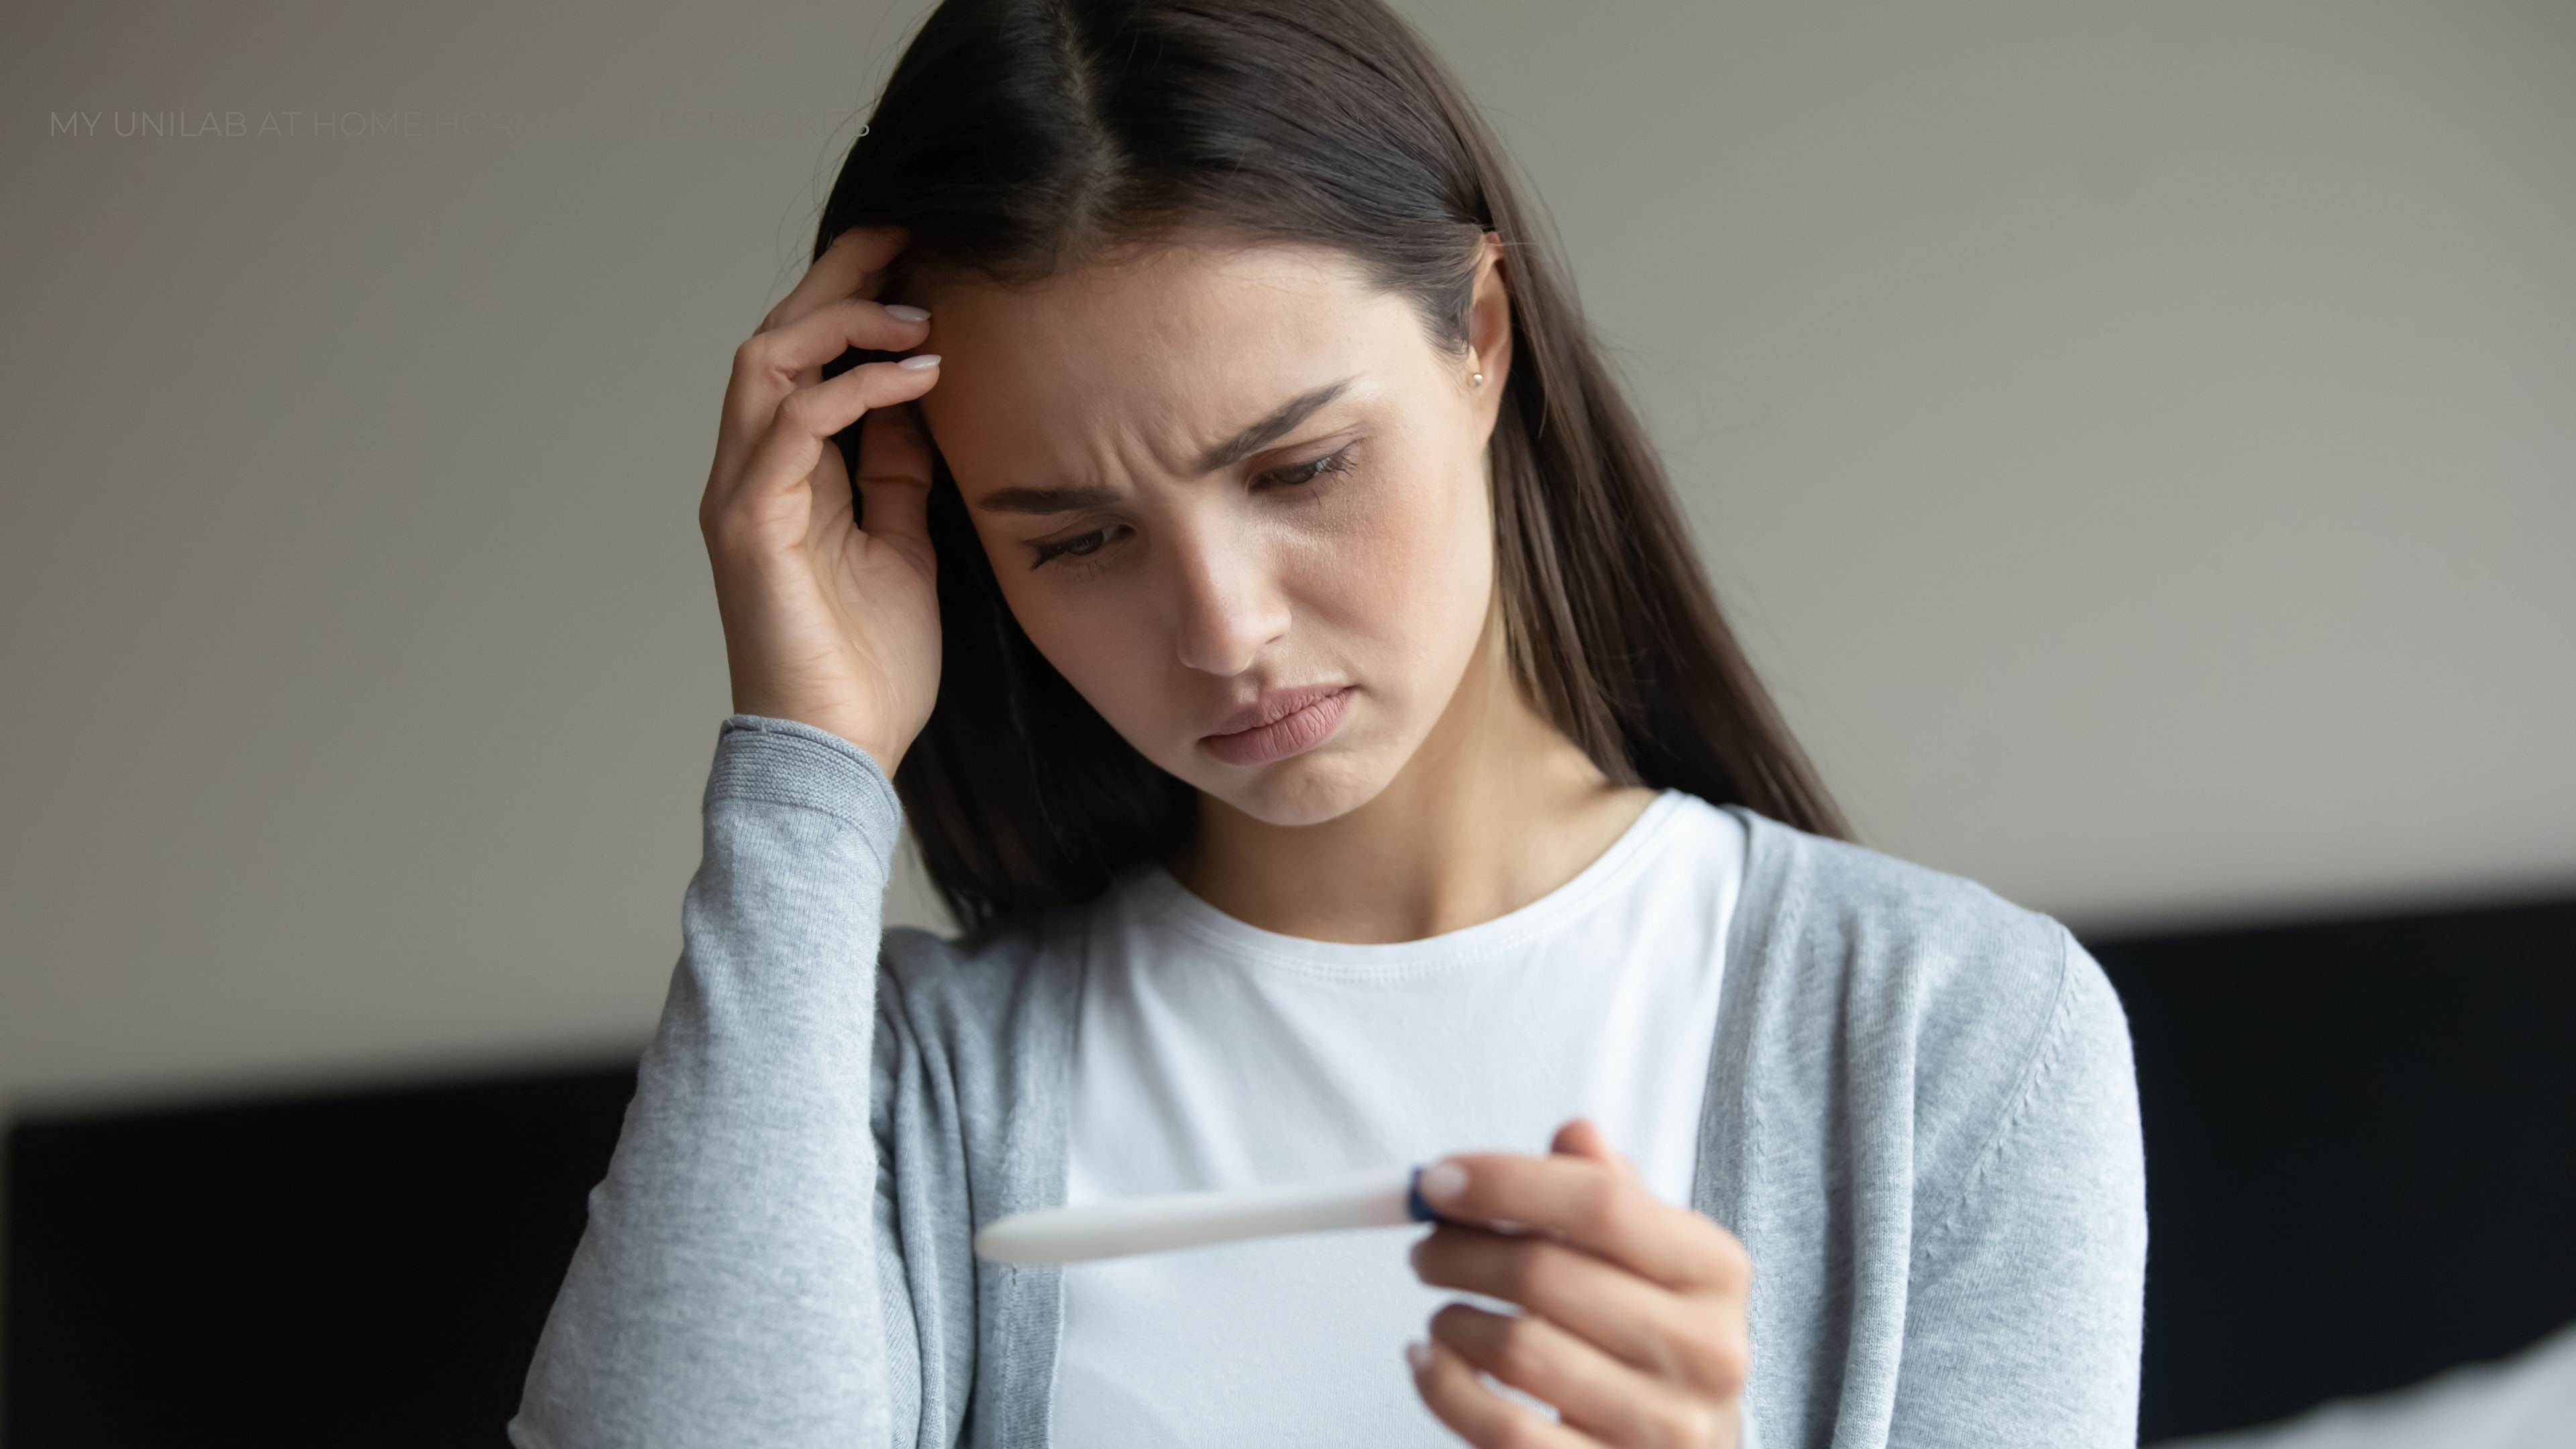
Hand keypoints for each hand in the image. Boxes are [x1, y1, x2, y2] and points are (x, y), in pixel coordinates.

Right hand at [700, 224, 944, 770]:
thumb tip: (920, 402)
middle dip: (838, 282)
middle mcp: (748, 476)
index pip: (801, 362)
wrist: (842, 755)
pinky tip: (919, 374)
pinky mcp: (753, 526)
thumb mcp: (904, 547)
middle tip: (909, 241)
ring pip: (765, 363)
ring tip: (917, 308)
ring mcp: (742, 497)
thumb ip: (898, 475)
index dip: (850, 304)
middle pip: (774, 340)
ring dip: (841, 321)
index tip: (920, 267)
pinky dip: (855, 387)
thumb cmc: (870, 669)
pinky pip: (794, 424)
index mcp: (783, 480)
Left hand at [1405, 1119, 1750, 1447]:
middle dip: (1460, 1251)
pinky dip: (1444, 1389)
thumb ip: (1611, 1195)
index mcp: (1716, 1270)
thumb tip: (1574, 1133)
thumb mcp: (1653, 1259)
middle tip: (1426, 1248)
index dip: (1505, 1181)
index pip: (1600, 1203)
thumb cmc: (1656, 1341)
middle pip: (1546, 1273)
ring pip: (1518, 1351)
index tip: (1438, 1181)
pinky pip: (1502, 1431)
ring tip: (1443, 1312)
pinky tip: (1430, 1364)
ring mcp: (1663, 1425)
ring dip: (1452, 1321)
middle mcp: (1704, 1349)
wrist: (1685, 1448)